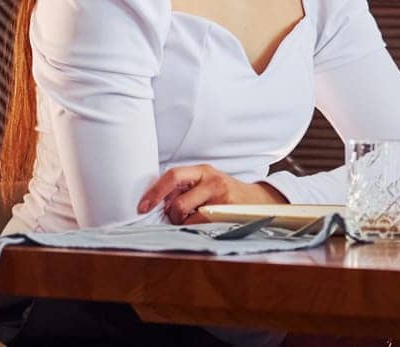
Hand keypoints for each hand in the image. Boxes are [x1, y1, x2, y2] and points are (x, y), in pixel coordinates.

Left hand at [138, 164, 285, 223]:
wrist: (257, 201)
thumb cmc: (225, 194)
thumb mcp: (206, 183)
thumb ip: (184, 188)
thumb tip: (155, 202)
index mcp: (203, 171)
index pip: (172, 176)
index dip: (154, 192)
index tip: (142, 207)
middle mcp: (212, 181)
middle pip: (177, 203)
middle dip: (171, 216)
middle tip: (176, 218)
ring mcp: (220, 198)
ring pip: (187, 217)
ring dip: (184, 223)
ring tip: (194, 219)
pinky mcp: (226, 213)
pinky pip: (199, 226)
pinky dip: (195, 228)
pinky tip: (204, 223)